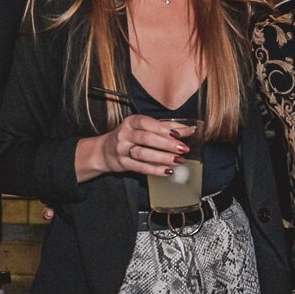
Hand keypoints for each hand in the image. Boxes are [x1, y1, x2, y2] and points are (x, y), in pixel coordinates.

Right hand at [75, 115, 189, 182]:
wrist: (104, 151)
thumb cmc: (129, 137)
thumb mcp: (143, 128)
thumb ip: (165, 128)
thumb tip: (190, 129)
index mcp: (131, 122)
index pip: (147, 122)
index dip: (163, 128)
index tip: (179, 134)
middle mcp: (125, 134)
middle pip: (146, 138)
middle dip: (166, 144)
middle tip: (183, 148)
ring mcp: (122, 149)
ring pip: (142, 153)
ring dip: (162, 157)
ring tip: (178, 160)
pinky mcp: (122, 163)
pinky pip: (140, 167)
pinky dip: (155, 170)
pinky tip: (167, 171)